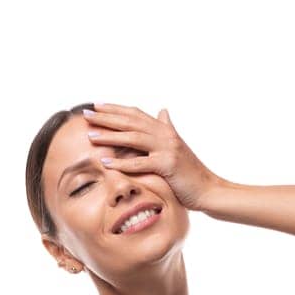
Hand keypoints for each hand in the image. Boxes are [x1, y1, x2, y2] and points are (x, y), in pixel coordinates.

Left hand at [82, 103, 227, 212]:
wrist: (209, 189)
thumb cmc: (191, 172)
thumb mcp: (178, 146)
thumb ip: (168, 128)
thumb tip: (163, 110)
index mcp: (165, 129)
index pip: (135, 114)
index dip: (115, 109)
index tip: (96, 105)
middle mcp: (165, 134)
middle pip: (130, 121)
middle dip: (106, 117)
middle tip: (86, 114)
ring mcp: (167, 148)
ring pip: (133, 138)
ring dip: (110, 136)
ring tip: (91, 136)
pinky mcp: (168, 165)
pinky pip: (140, 163)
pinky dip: (122, 163)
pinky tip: (106, 163)